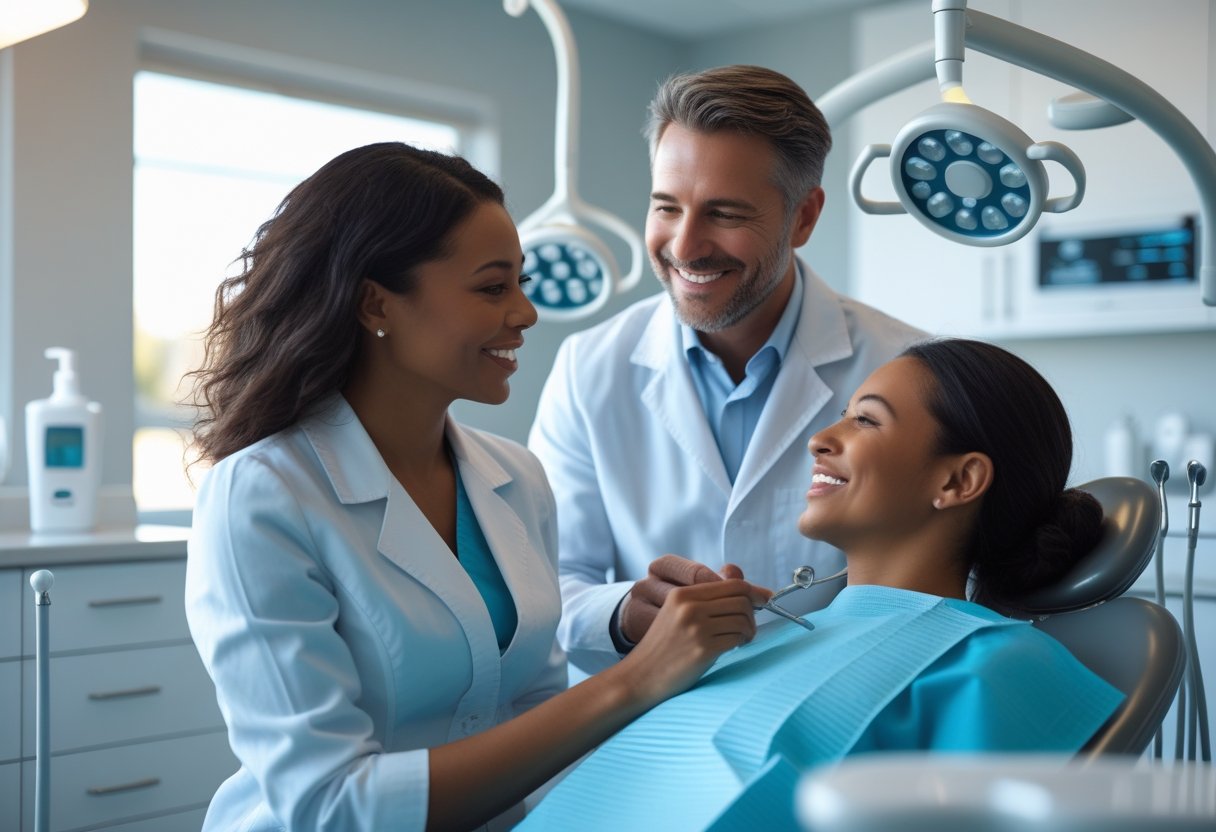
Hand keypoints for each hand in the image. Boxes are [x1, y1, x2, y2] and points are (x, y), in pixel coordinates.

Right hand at [620, 578, 768, 706]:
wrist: (640, 677)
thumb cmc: (663, 647)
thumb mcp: (676, 613)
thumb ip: (706, 598)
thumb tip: (749, 588)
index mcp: (682, 594)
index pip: (732, 583)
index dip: (753, 592)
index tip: (764, 601)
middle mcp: (688, 606)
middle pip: (742, 598)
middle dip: (752, 613)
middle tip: (747, 627)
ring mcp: (695, 628)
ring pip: (743, 618)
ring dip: (749, 630)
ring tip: (740, 639)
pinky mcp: (702, 649)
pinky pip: (737, 638)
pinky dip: (741, 643)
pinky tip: (733, 648)